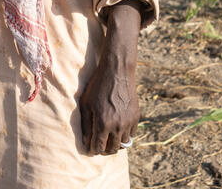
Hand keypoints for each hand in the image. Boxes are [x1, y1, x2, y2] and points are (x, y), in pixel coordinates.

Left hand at [78, 1, 142, 154]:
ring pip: (123, 144)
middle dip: (104, 149)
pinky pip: (131, 134)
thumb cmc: (97, 87)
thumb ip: (85, 125)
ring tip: (108, 137)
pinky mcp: (136, 117)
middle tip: (99, 145)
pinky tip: (117, 128)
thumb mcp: (85, 104)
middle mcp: (118, 126)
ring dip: (115, 143)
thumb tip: (85, 143)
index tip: (90, 147)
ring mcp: (129, 122)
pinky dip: (124, 135)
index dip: (93, 149)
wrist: (116, 72)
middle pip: (112, 149)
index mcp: (103, 124)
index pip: (98, 147)